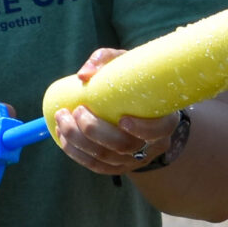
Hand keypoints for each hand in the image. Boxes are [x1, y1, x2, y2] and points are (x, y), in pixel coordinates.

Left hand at [52, 48, 178, 176]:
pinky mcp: (119, 166)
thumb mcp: (128, 65)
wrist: (143, 108)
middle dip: (95, 131)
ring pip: (106, 158)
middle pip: (125, 147)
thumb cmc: (135, 83)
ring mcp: (135, 158)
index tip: (122, 119)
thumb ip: (106, 60)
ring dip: (79, 141)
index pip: (160, 131)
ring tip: (62, 120)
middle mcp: (152, 145)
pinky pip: (97, 166)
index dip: (142, 129)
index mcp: (165, 120)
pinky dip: (77, 154)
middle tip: (77, 111)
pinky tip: (63, 138)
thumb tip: (83, 75)